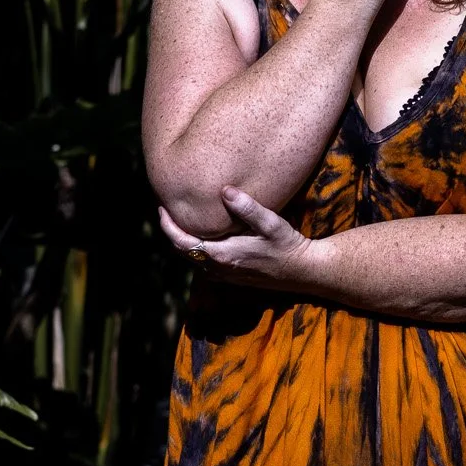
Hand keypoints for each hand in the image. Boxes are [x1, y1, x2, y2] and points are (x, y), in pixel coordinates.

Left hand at [159, 186, 316, 289]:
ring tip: (182, 219)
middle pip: (183, 251)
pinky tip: (204, 234)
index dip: (168, 227)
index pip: (183, 243)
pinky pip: (204, 262)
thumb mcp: (270, 223)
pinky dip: (197, 248)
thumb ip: (247, 207)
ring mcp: (225, 274)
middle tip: (167, 210)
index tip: (162, 208)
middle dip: (172, 232)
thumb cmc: (287, 245)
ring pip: (193, 258)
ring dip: (184, 241)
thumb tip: (224, 190)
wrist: (302, 271)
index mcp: (222, 255)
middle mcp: (219, 268)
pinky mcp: (232, 276)